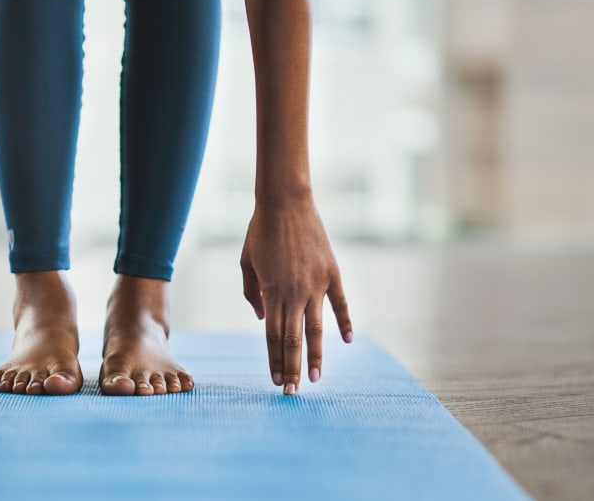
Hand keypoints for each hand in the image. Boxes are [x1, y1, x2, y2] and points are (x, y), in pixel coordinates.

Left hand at [240, 197, 351, 394]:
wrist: (286, 202)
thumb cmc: (261, 232)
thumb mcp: (247, 263)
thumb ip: (252, 293)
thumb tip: (262, 318)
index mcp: (272, 292)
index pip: (272, 336)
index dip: (274, 361)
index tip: (274, 381)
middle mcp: (295, 293)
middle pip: (293, 340)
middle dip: (291, 368)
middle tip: (291, 391)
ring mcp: (316, 284)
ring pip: (316, 329)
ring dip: (314, 356)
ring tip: (315, 378)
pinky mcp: (333, 273)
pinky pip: (341, 304)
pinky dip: (345, 323)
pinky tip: (347, 342)